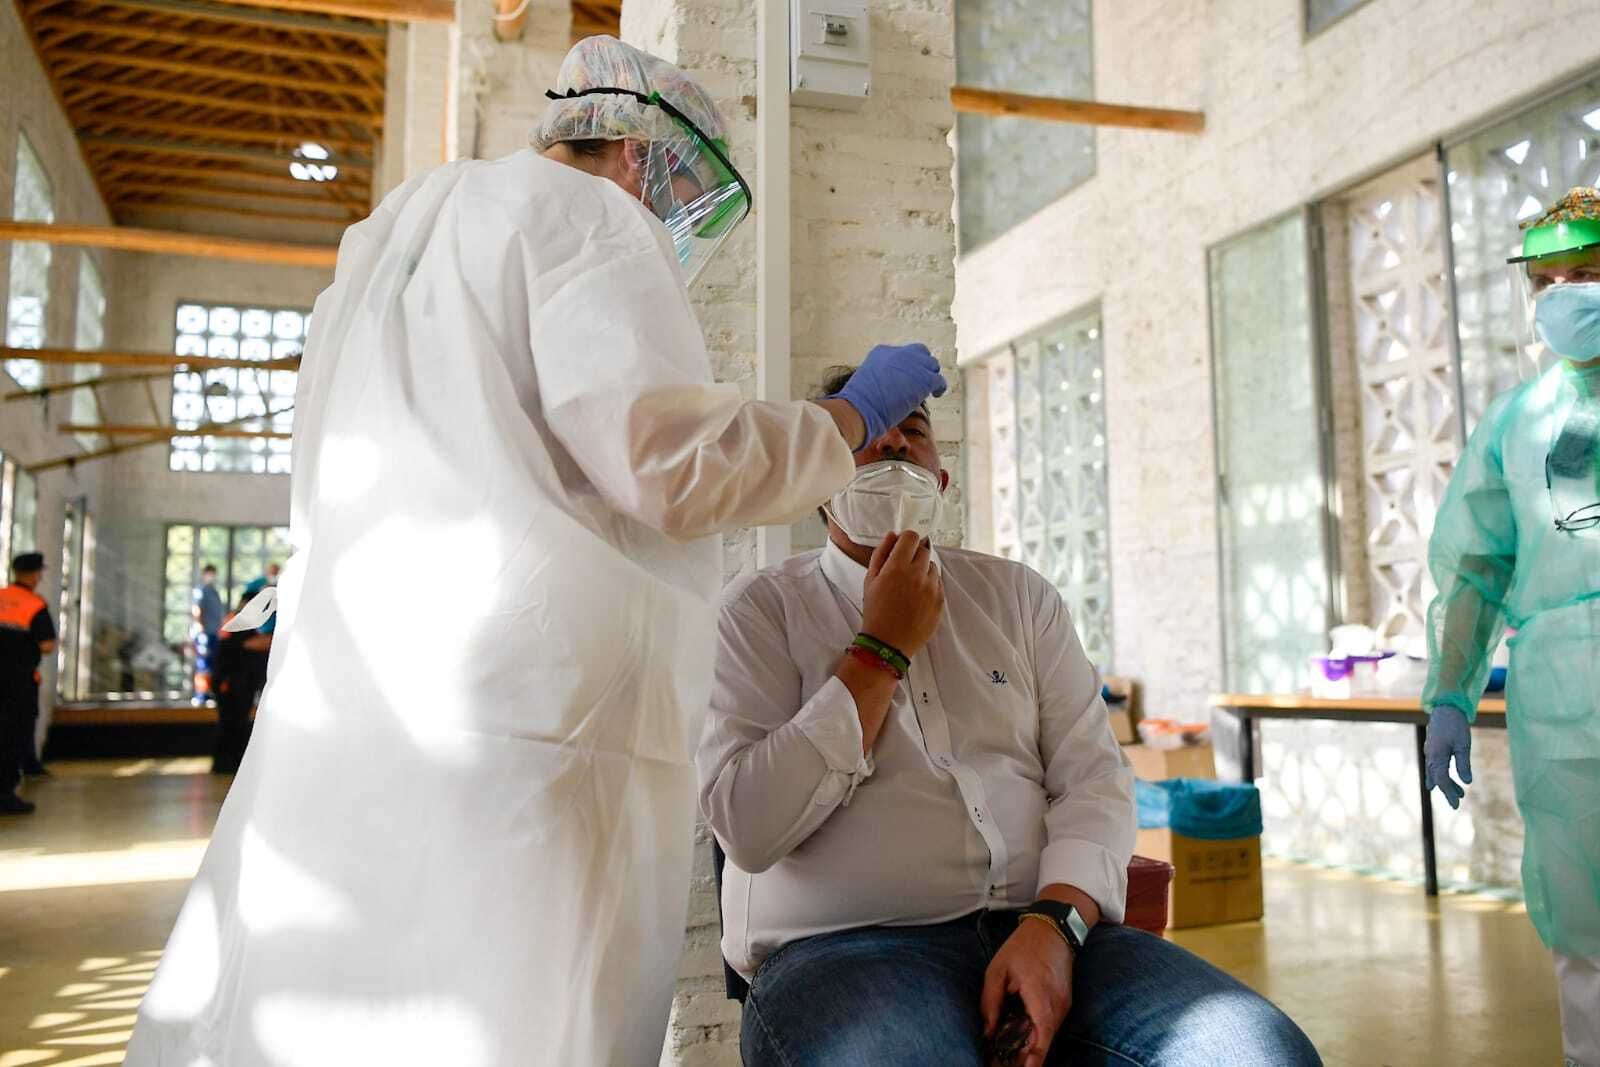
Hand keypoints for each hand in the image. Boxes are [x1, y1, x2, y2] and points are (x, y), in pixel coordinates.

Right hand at [830, 343, 947, 450]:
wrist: (862, 406)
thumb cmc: (859, 402)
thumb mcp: (866, 382)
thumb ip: (878, 378)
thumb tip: (886, 389)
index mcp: (882, 352)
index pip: (901, 354)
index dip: (906, 366)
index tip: (905, 378)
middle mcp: (900, 353)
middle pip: (920, 352)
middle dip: (922, 364)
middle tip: (921, 379)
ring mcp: (914, 364)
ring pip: (932, 364)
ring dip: (931, 375)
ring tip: (930, 388)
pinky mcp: (925, 379)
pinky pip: (939, 380)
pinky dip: (940, 387)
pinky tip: (937, 394)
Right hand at [860, 531, 943, 658]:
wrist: (887, 644)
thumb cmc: (876, 612)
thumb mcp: (870, 580)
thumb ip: (881, 554)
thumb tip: (892, 535)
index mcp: (897, 567)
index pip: (911, 537)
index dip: (906, 540)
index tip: (903, 547)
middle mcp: (918, 575)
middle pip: (924, 550)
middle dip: (914, 555)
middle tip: (904, 569)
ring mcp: (932, 589)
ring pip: (932, 567)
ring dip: (923, 571)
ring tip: (910, 587)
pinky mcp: (940, 601)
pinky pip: (938, 584)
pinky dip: (930, 586)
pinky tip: (917, 598)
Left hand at [981, 919, 1072, 1066]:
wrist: (1053, 927)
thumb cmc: (1023, 946)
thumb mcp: (997, 970)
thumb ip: (991, 1002)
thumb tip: (988, 1032)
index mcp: (1040, 998)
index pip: (1039, 1041)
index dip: (1030, 1062)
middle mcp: (1057, 1006)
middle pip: (1042, 1043)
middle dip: (1025, 1058)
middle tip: (1000, 1064)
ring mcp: (1063, 1005)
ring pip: (1046, 1036)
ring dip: (1030, 1048)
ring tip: (1006, 1055)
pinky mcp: (1063, 1002)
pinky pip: (1049, 1025)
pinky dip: (1036, 1034)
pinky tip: (1019, 1038)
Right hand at [1424, 705, 1472, 808]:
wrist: (1446, 708)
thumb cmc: (1456, 725)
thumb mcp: (1463, 745)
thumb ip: (1463, 764)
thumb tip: (1466, 782)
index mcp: (1437, 755)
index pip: (1442, 779)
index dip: (1449, 793)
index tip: (1456, 804)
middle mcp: (1431, 755)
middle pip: (1437, 778)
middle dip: (1446, 791)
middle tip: (1456, 803)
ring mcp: (1431, 752)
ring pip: (1436, 772)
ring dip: (1446, 783)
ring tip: (1459, 792)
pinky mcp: (1434, 749)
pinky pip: (1435, 766)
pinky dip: (1441, 774)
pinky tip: (1446, 779)